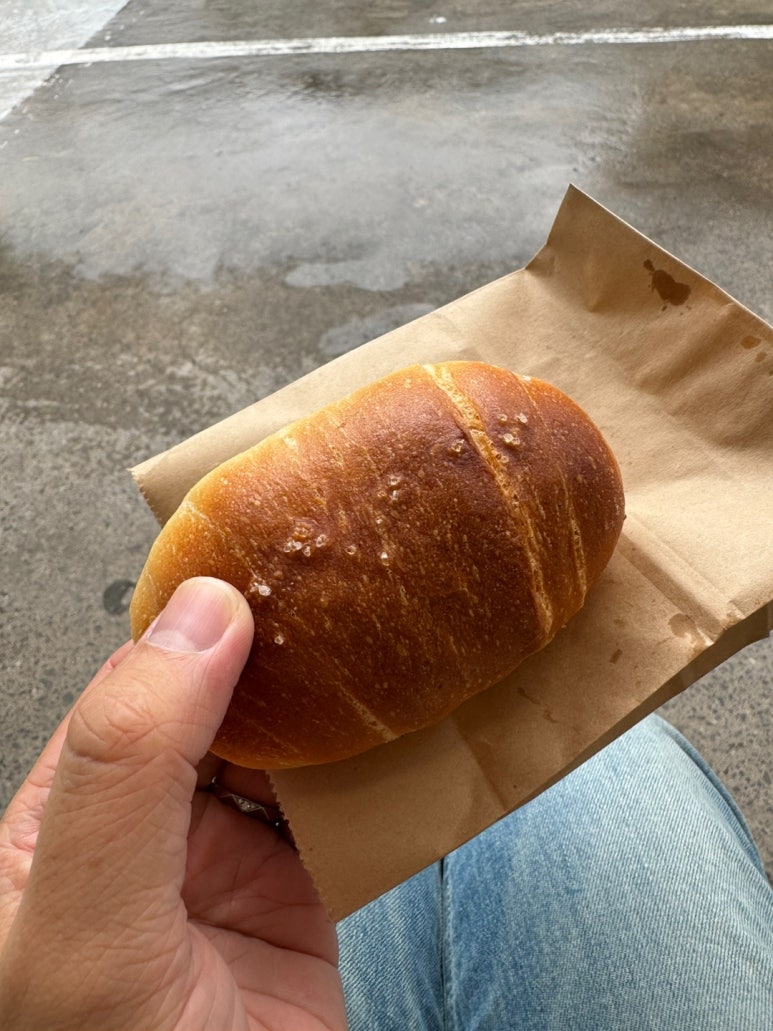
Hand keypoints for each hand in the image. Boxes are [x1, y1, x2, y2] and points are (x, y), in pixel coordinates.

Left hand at [0, 578, 345, 1029]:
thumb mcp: (85, 928)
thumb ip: (127, 767)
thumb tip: (199, 618)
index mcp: (59, 823)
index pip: (128, 690)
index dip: (192, 626)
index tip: (262, 564)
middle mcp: (138, 834)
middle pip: (211, 706)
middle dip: (271, 652)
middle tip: (337, 587)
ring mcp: (219, 865)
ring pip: (279, 748)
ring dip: (326, 703)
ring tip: (374, 637)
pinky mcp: (294, 897)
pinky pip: (334, 807)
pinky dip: (370, 767)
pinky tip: (397, 727)